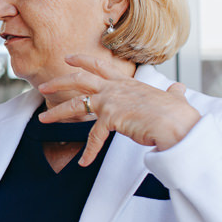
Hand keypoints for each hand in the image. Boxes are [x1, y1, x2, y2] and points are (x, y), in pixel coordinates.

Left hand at [37, 54, 199, 166]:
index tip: (68, 59)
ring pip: (76, 104)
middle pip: (79, 80)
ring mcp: (111, 101)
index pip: (100, 66)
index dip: (82, 61)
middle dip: (59, 82)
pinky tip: (84, 162)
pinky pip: (94, 137)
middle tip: (43, 86)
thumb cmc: (178, 115)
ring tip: (43, 119)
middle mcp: (116, 88)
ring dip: (57, 112)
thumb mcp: (174, 99)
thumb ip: (173, 94)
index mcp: (128, 83)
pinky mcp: (111, 117)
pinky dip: (89, 152)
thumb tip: (179, 89)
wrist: (178, 124)